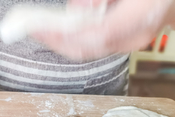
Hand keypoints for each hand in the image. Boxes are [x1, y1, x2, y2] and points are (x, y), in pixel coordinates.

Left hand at [31, 0, 174, 59]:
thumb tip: (78, 9)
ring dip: (61, 38)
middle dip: (55, 40)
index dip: (65, 34)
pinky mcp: (122, 41)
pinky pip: (92, 45)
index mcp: (142, 16)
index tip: (39, 27)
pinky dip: (72, 38)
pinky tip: (60, 29)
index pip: (96, 35)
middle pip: (86, 48)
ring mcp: (129, 42)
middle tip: (32, 28)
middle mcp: (135, 36)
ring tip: (41, 26)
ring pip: (87, 49)